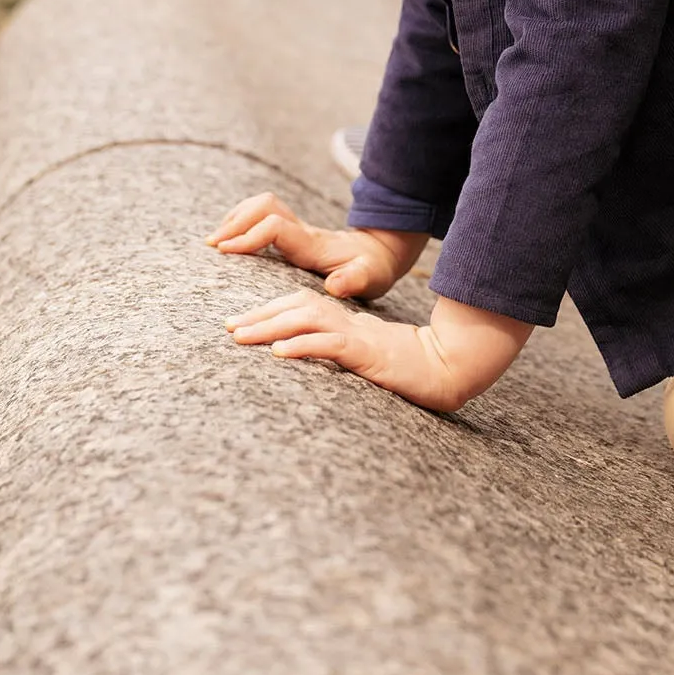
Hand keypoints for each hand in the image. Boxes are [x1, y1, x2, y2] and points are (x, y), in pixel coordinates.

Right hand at [207, 192, 425, 299]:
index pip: (274, 227)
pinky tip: (231, 239)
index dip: (249, 236)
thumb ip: (354, 281)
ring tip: (216, 241)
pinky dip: (242, 222)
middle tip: (214, 245)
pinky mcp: (292, 232)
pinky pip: (262, 215)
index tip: (226, 252)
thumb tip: (335, 286)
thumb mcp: (370, 279)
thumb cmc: (372, 270)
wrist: (380, 254)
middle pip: (264, 206)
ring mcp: (296, 228)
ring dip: (236, 218)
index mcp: (312, 244)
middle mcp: (301, 230)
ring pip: (261, 205)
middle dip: (236, 221)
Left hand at [224, 292, 533, 411]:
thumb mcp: (361, 358)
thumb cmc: (404, 369)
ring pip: (308, 319)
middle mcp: (349, 322)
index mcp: (345, 322)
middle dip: (259, 316)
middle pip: (297, 306)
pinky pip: (331, 344)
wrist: (446, 369)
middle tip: (227, 328)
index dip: (267, 311)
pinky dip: (304, 345)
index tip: (236, 324)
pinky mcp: (368, 353)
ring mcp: (358, 335)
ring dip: (271, 326)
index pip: (300, 305)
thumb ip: (335, 351)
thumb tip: (300, 357)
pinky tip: (280, 353)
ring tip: (241, 337)